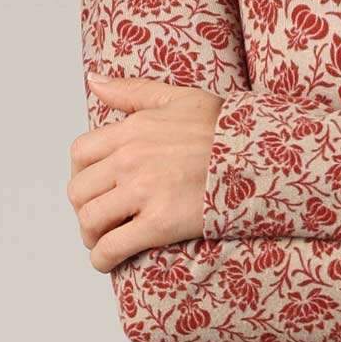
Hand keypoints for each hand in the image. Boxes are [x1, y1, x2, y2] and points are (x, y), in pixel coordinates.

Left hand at [68, 72, 224, 272]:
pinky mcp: (159, 224)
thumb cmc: (226, 129)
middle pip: (80, 191)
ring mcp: (144, 192)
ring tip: (103, 240)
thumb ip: (132, 90)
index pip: (81, 153)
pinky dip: (102, 259)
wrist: (261, 157)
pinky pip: (112, 247)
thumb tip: (93, 80)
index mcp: (133, 129)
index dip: (81, 174)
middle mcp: (131, 159)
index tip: (94, 186)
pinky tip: (108, 261)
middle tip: (100, 219)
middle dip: (84, 208)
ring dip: (90, 236)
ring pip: (90, 220)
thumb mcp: (179, 98)